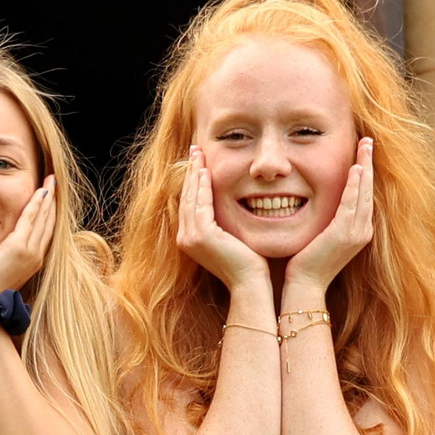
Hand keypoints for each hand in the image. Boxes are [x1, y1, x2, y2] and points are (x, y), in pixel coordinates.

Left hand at [0, 177, 55, 299]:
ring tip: (51, 181)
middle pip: (49, 223)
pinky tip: (40, 191)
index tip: (49, 197)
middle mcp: (36, 256)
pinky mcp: (19, 248)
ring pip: (43, 219)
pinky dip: (36, 204)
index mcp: (32, 261)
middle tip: (54, 183)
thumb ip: (2, 257)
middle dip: (52, 201)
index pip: (44, 232)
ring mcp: (30, 252)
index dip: (48, 213)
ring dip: (48, 198)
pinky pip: (31, 220)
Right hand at [175, 146, 270, 292]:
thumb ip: (224, 222)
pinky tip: (205, 172)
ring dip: (194, 174)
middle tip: (194, 150)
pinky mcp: (202, 235)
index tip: (197, 162)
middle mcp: (185, 238)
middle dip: (190, 172)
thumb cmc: (248, 263)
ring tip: (198, 155)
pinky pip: (200, 204)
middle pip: (186, 197)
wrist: (250, 283)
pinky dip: (201, 187)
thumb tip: (232, 203)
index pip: (189, 203)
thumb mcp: (232, 237)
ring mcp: (191, 237)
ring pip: (190, 198)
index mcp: (190, 239)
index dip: (192, 181)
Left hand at [285, 137, 375, 298]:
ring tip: (365, 145)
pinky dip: (355, 185)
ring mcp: (355, 233)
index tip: (363, 152)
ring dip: (365, 167)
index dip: (365, 172)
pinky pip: (352, 204)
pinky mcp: (343, 234)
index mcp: (358, 231)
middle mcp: (362, 231)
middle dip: (369, 163)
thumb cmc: (306, 262)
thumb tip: (319, 199)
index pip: (365, 195)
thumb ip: (327, 219)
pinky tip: (356, 168)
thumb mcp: (321, 236)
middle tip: (369, 140)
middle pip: (369, 190)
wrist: (304, 285)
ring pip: (364, 193)